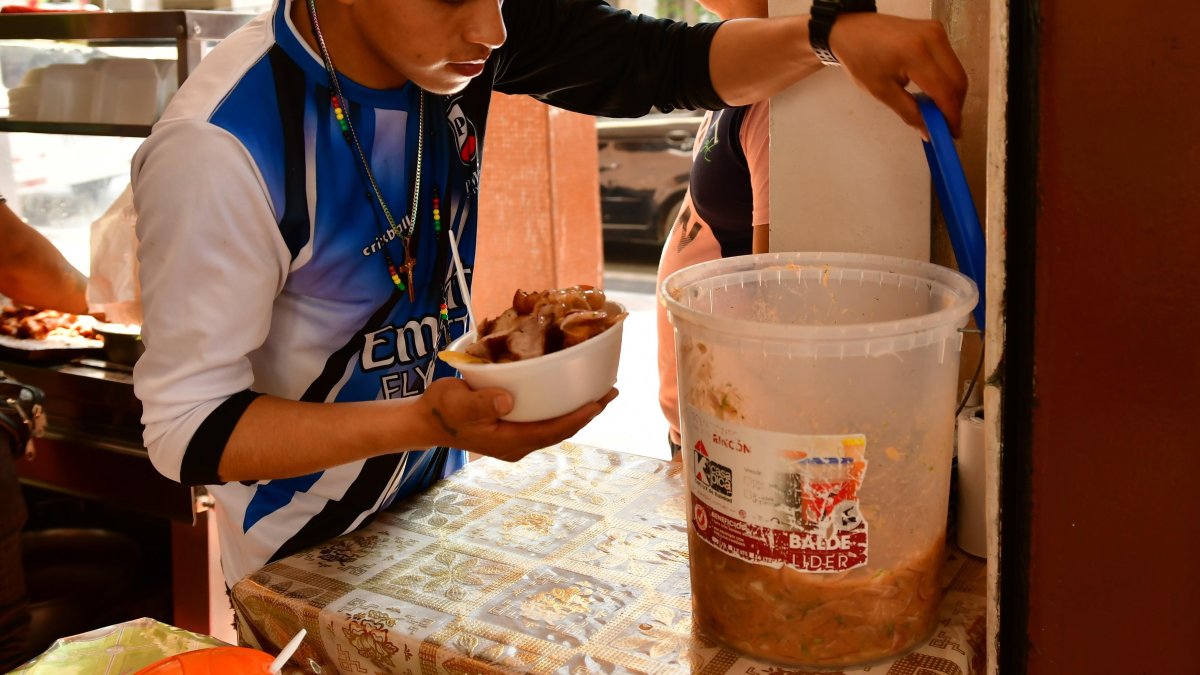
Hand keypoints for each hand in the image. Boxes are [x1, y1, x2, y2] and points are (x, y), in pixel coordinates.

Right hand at [417, 377, 617, 461]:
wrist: (426, 421)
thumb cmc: (442, 409)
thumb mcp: (458, 403)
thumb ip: (481, 403)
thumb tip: (507, 401)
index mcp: (512, 441)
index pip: (555, 430)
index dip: (580, 416)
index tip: (600, 401)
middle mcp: (519, 444)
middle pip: (562, 430)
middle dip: (588, 412)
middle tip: (611, 391)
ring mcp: (516, 439)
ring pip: (555, 426)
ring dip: (577, 410)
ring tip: (598, 392)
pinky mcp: (512, 429)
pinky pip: (544, 420)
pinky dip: (560, 407)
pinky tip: (567, 393)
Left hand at [828, 13, 968, 138]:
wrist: (852, 30)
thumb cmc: (861, 59)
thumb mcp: (881, 91)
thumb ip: (909, 112)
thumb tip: (929, 131)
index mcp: (915, 54)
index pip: (944, 90)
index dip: (951, 115)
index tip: (952, 134)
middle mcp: (932, 39)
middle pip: (957, 80)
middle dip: (955, 107)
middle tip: (946, 126)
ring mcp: (936, 31)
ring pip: (957, 71)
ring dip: (952, 94)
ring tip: (939, 113)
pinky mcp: (936, 30)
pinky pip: (950, 61)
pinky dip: (946, 79)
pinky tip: (935, 93)